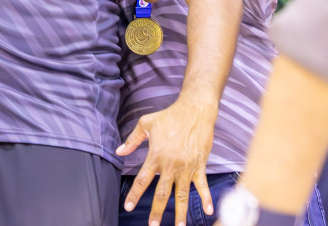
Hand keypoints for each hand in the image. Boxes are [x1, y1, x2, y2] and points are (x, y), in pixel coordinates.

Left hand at [118, 97, 217, 225]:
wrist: (194, 112)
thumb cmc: (169, 116)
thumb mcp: (145, 124)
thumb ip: (132, 140)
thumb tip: (119, 151)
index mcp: (155, 156)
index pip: (142, 180)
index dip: (135, 195)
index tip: (128, 207)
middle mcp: (170, 166)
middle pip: (162, 193)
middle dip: (157, 211)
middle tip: (153, 225)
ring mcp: (186, 168)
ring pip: (182, 195)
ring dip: (180, 212)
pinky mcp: (200, 166)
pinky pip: (202, 186)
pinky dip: (205, 199)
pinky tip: (208, 211)